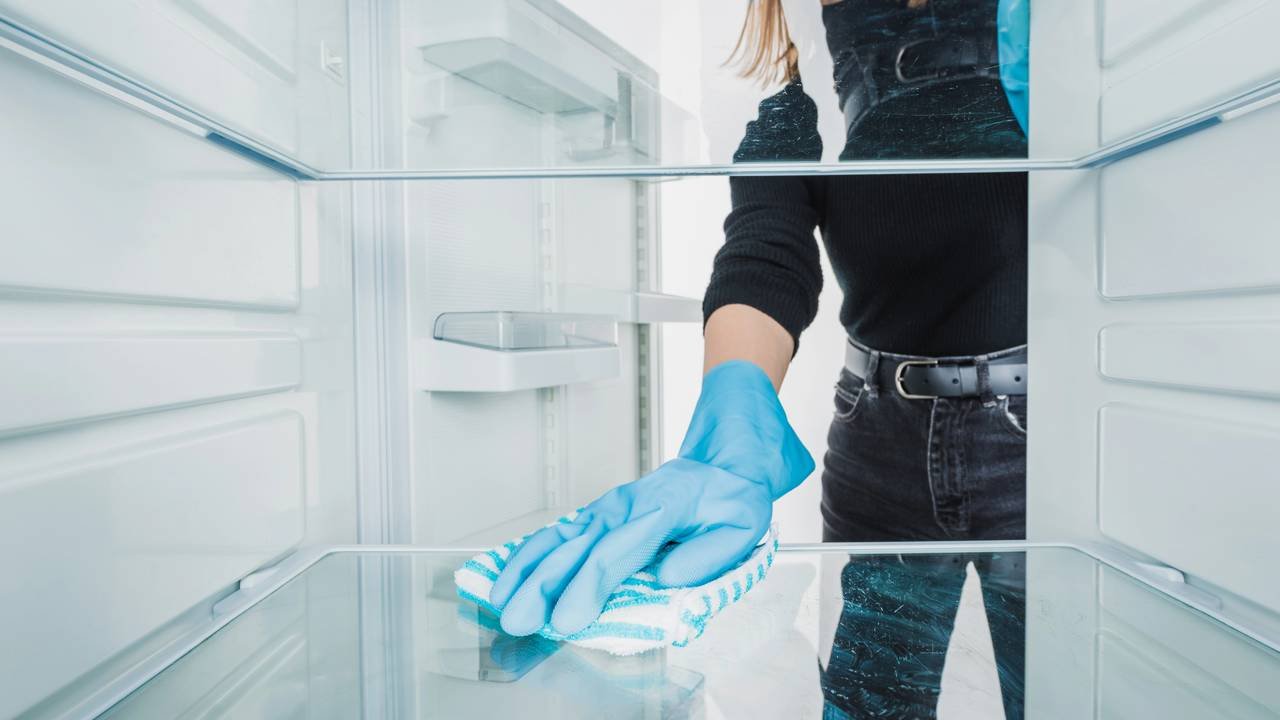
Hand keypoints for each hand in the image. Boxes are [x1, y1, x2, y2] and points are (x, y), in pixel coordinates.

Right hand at [489, 360, 813, 636]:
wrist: (724, 464)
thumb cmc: (732, 499)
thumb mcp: (742, 526)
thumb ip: (708, 554)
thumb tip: (667, 577)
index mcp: (660, 509)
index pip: (615, 553)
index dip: (587, 588)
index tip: (567, 620)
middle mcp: (625, 507)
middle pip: (576, 548)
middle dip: (542, 585)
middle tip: (519, 618)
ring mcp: (608, 509)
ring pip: (559, 538)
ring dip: (527, 569)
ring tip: (501, 598)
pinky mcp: (599, 515)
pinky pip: (559, 533)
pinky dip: (531, 552)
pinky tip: (509, 572)